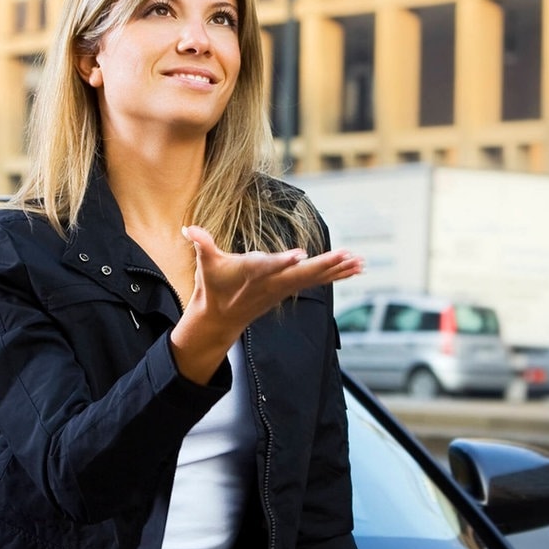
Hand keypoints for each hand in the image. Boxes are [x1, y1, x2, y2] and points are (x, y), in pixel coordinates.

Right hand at [169, 225, 361, 382]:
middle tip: (346, 256)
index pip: (268, 266)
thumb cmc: (213, 286)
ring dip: (338, 270)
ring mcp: (282, 288)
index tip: (300, 255)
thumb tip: (188, 229)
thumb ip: (202, 244)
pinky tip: (354, 268)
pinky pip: (317, 282)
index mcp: (250, 273)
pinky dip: (336, 275)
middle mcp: (271, 283)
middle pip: (301, 274)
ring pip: (314, 278)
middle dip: (324, 265)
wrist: (220, 319)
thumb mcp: (205, 264)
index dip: (283, 261)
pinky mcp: (289, 289)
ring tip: (359, 262)